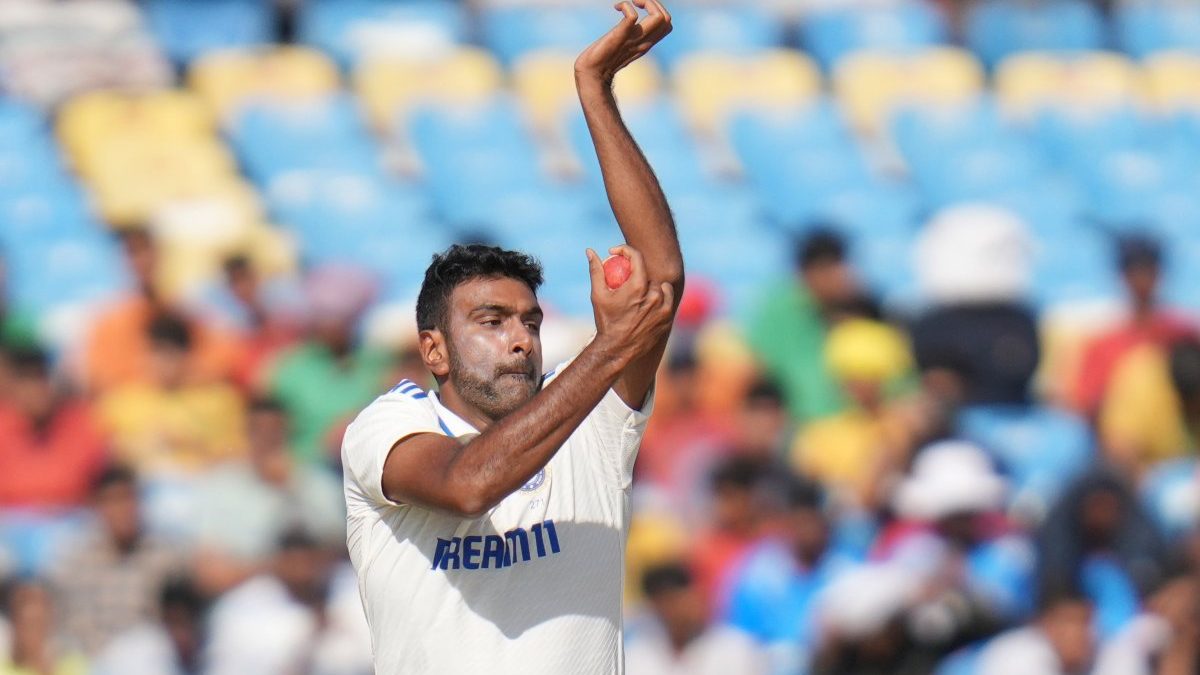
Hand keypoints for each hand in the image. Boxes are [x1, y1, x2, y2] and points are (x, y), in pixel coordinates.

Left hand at [575, 0, 671, 86]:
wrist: (591, 74)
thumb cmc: (601, 60)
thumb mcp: (622, 47)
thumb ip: (629, 38)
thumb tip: (629, 25)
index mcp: (645, 44)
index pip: (667, 25)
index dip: (657, 10)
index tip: (639, 8)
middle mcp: (643, 42)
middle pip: (667, 20)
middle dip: (654, 3)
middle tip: (636, 2)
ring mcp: (633, 39)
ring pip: (658, 17)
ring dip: (647, 1)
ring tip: (632, 2)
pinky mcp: (620, 36)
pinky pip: (633, 16)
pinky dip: (627, 6)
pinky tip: (617, 7)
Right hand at [586, 244, 673, 364]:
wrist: (617, 349)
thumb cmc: (606, 321)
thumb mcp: (598, 295)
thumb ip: (596, 270)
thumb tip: (590, 251)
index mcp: (637, 287)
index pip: (637, 257)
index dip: (626, 251)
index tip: (618, 254)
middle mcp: (654, 296)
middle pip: (649, 274)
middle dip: (638, 273)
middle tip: (628, 277)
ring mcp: (664, 308)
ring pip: (662, 288)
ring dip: (652, 287)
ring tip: (641, 292)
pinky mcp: (668, 319)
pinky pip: (667, 303)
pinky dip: (661, 301)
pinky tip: (650, 303)